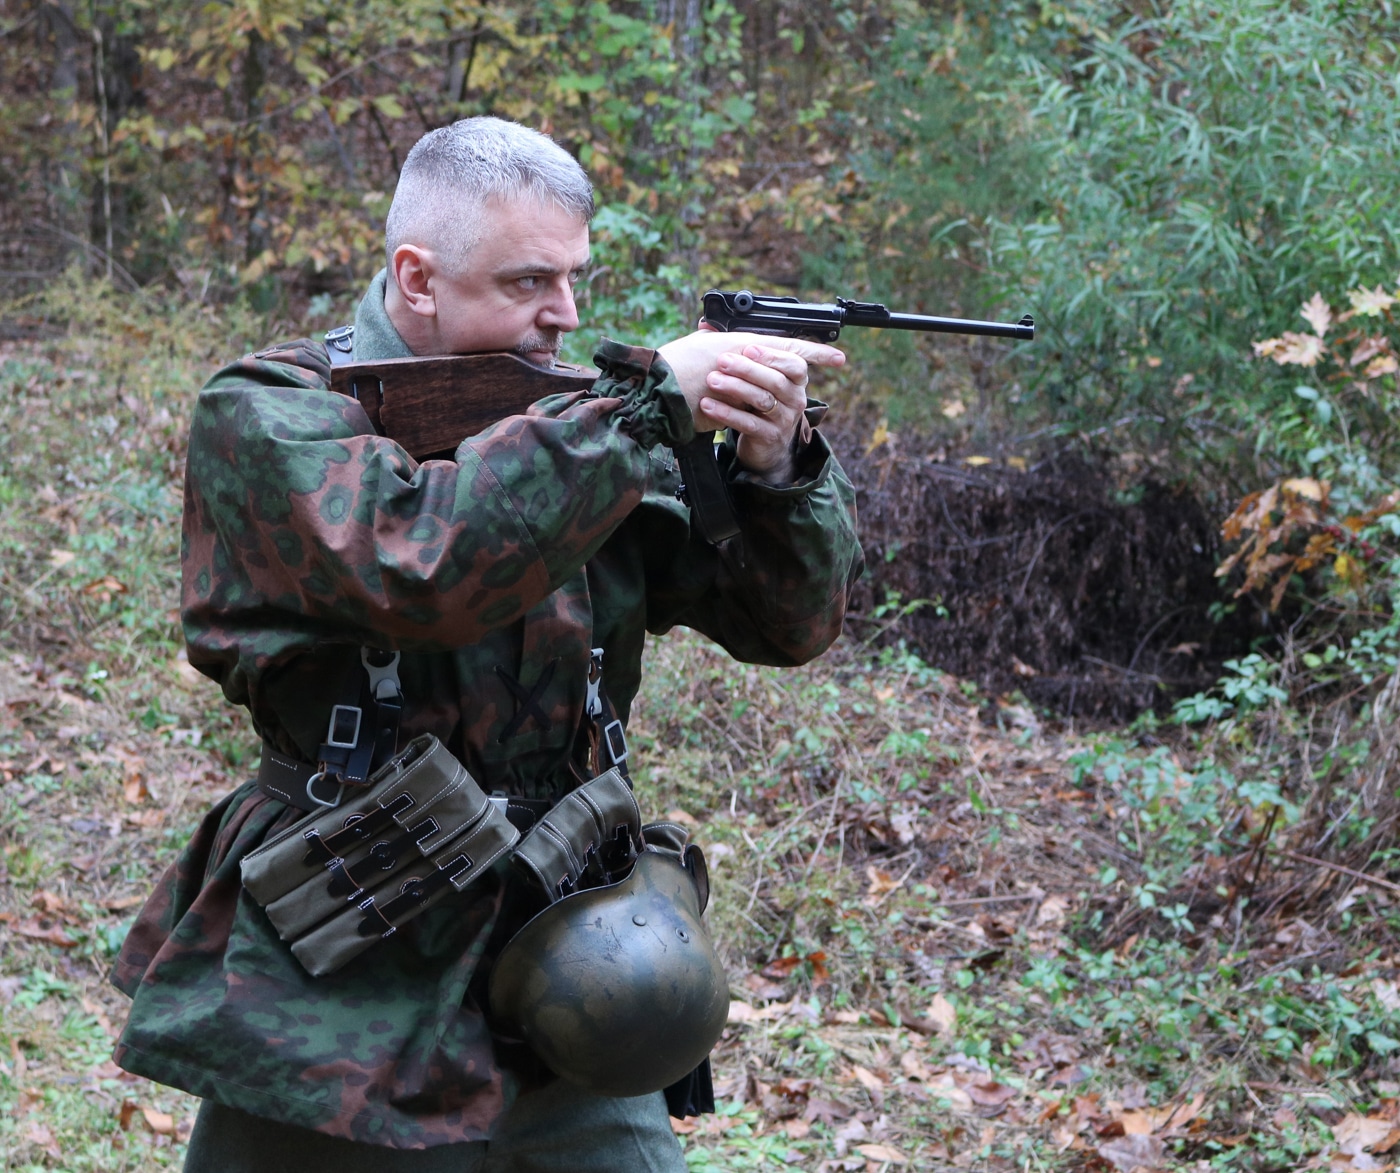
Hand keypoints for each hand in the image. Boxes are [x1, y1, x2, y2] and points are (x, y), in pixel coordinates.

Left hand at [656, 331, 844, 481]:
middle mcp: (795, 398)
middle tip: (722, 360)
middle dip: (747, 368)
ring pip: (762, 399)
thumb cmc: (757, 403)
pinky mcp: (769, 437)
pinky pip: (748, 423)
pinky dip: (726, 413)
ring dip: (735, 387)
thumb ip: (741, 350)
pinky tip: (708, 405)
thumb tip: (706, 324)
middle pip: (775, 379)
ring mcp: (784, 419)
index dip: (773, 355)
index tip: (750, 348)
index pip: (796, 363)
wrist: (763, 444)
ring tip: (712, 380)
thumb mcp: (756, 377)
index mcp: (795, 379)